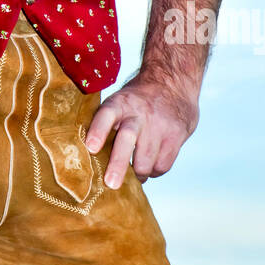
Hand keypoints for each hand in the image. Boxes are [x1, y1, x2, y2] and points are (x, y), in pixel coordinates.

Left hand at [85, 73, 199, 187]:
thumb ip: (108, 123)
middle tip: (111, 183)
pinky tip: (151, 165)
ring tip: (135, 174)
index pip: (106, 115)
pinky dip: (154, 171)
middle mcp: (139, 113)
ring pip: (146, 160)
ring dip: (138, 174)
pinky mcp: (176, 135)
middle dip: (118, 164)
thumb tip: (88, 156)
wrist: (174, 81)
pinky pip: (163, 165)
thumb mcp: (120, 101)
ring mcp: (159, 124)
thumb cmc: (138, 100)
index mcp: (120, 103)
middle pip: (127, 139)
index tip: (91, 148)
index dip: (98, 131)